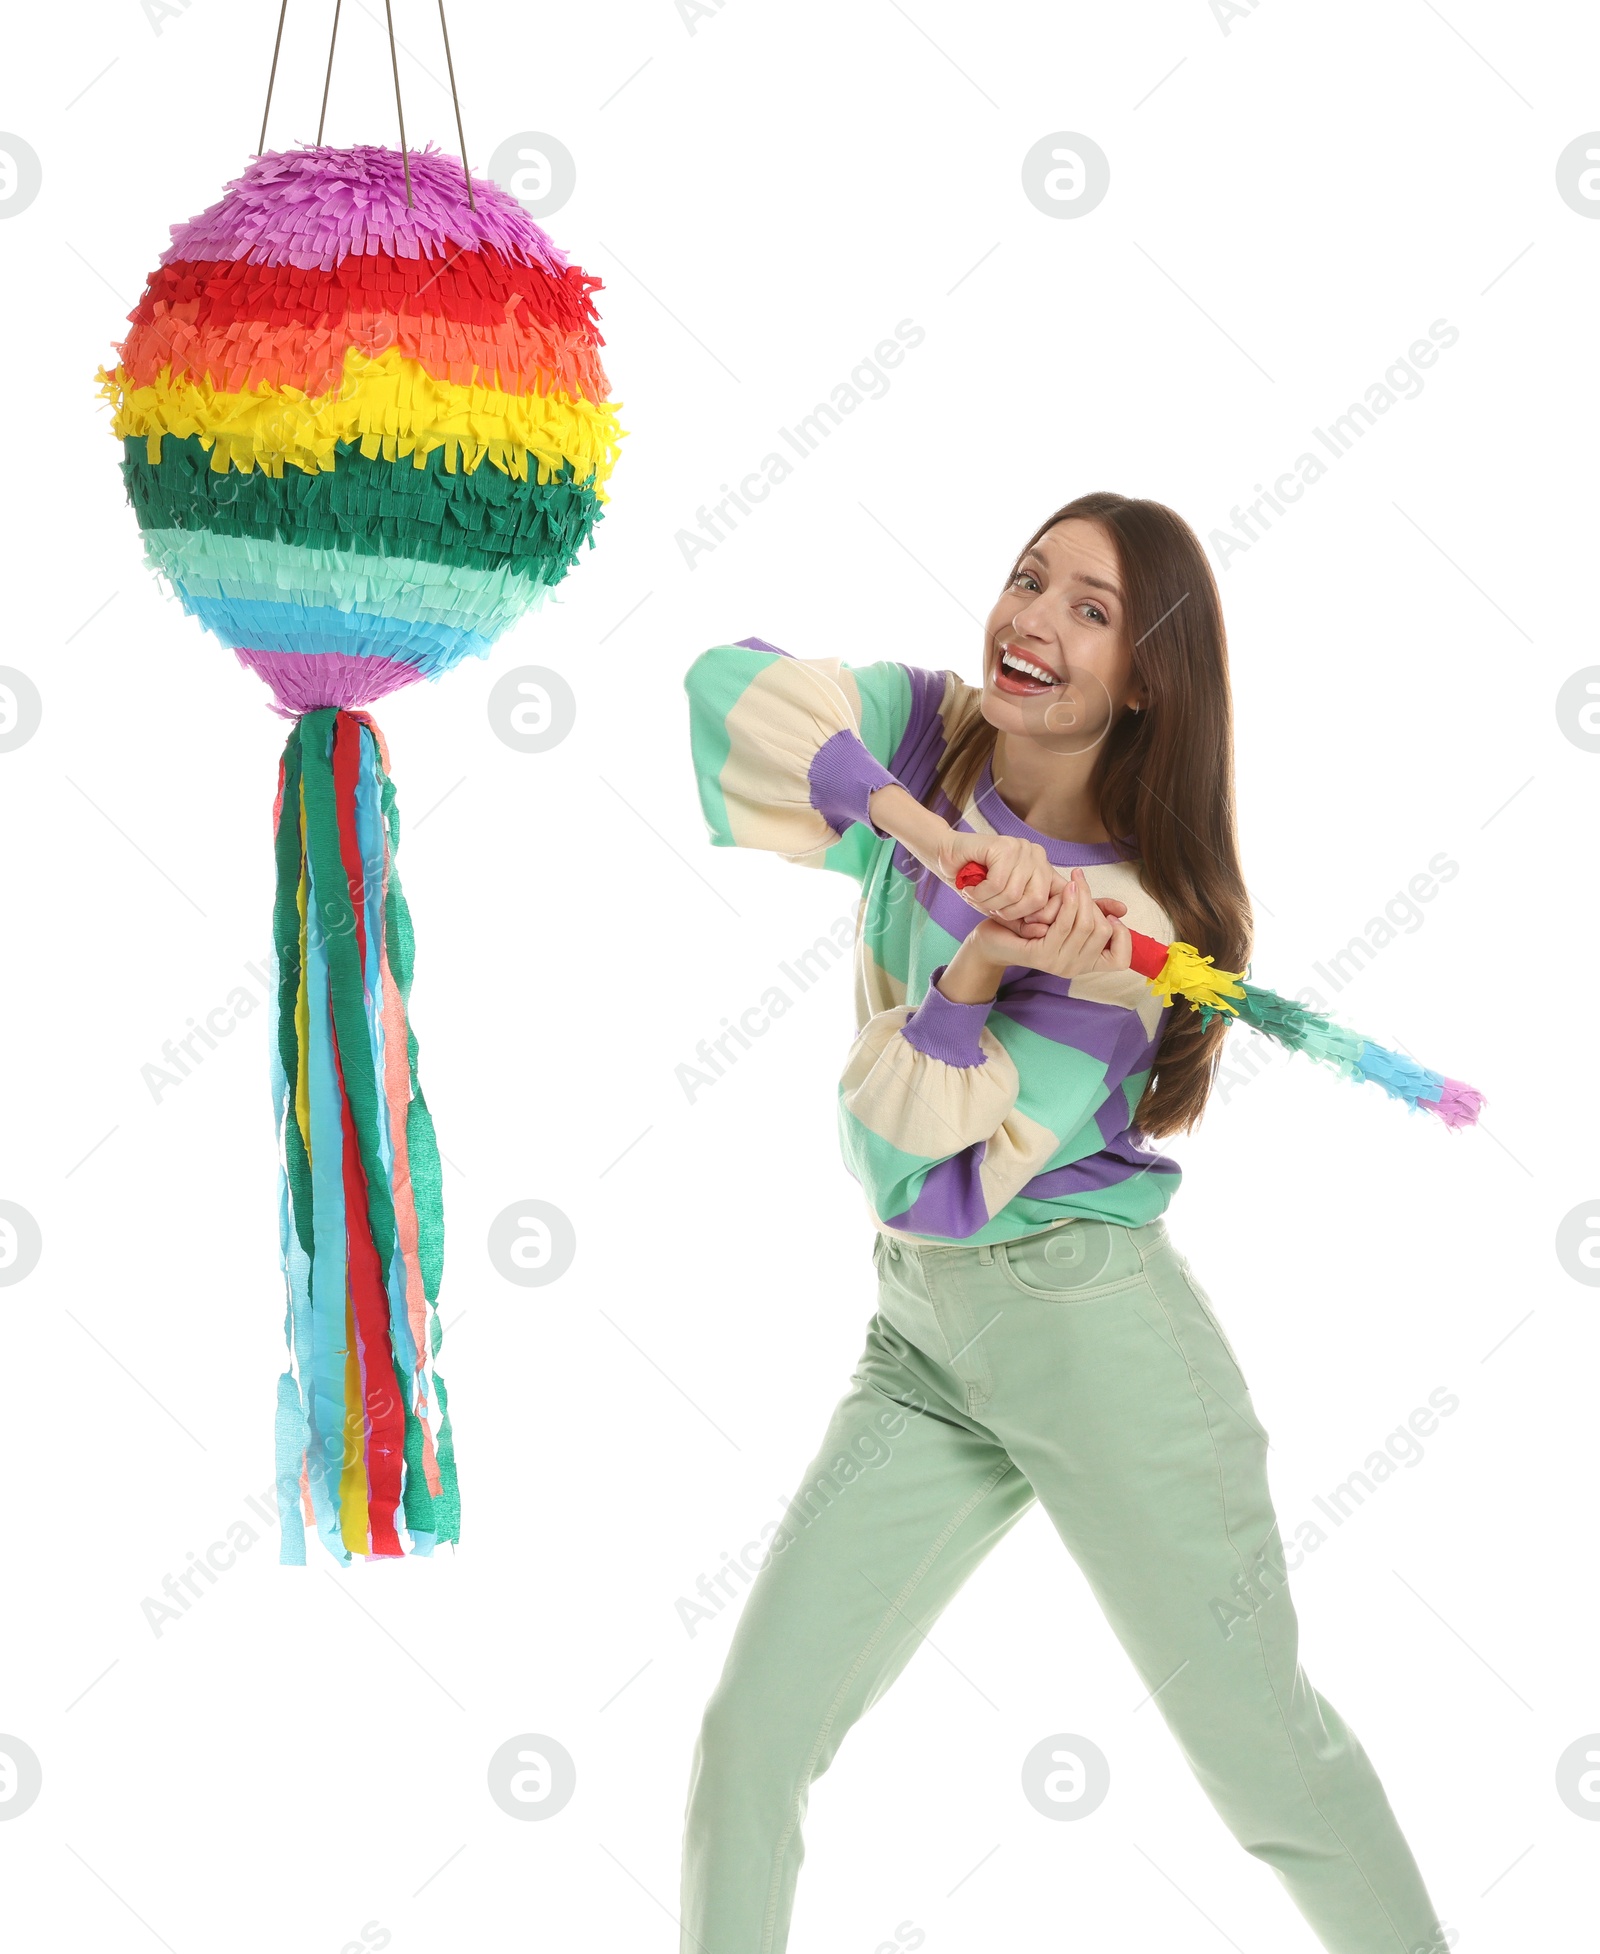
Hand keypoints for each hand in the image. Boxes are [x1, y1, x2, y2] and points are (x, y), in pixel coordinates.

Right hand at [866, 784, 1056, 936]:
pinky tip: (970, 890)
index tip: (1011, 918)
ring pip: (1013, 894)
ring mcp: (1022, 848)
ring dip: (988, 903)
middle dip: (1009, 913)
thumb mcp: (1003, 906)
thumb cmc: (975, 884)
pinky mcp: (1004, 846)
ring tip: (975, 897)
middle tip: (989, 909)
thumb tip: (1042, 932)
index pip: (1056, 899)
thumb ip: (1024, 919)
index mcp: (1043, 869)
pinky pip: (997, 883)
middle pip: (1037, 900)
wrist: (946, 857)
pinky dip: (980, 894)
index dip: (1037, 917)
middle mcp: (1037, 855)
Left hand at [955, 868, 1132, 989]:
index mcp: (1085, 963)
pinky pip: (1064, 925)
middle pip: (1103, 932)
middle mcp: (1074, 969)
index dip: (1124, 936)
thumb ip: (1096, 912)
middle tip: (1080, 883)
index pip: (1122, 959)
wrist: (994, 936)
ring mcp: (1058, 964)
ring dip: (1082, 897)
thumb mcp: (1070, 916)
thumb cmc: (1034, 923)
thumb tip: (1124, 909)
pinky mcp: (1042, 955)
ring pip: (1086, 926)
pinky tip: (1065, 888)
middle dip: (1095, 903)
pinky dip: (1068, 903)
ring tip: (1074, 879)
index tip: (1112, 916)